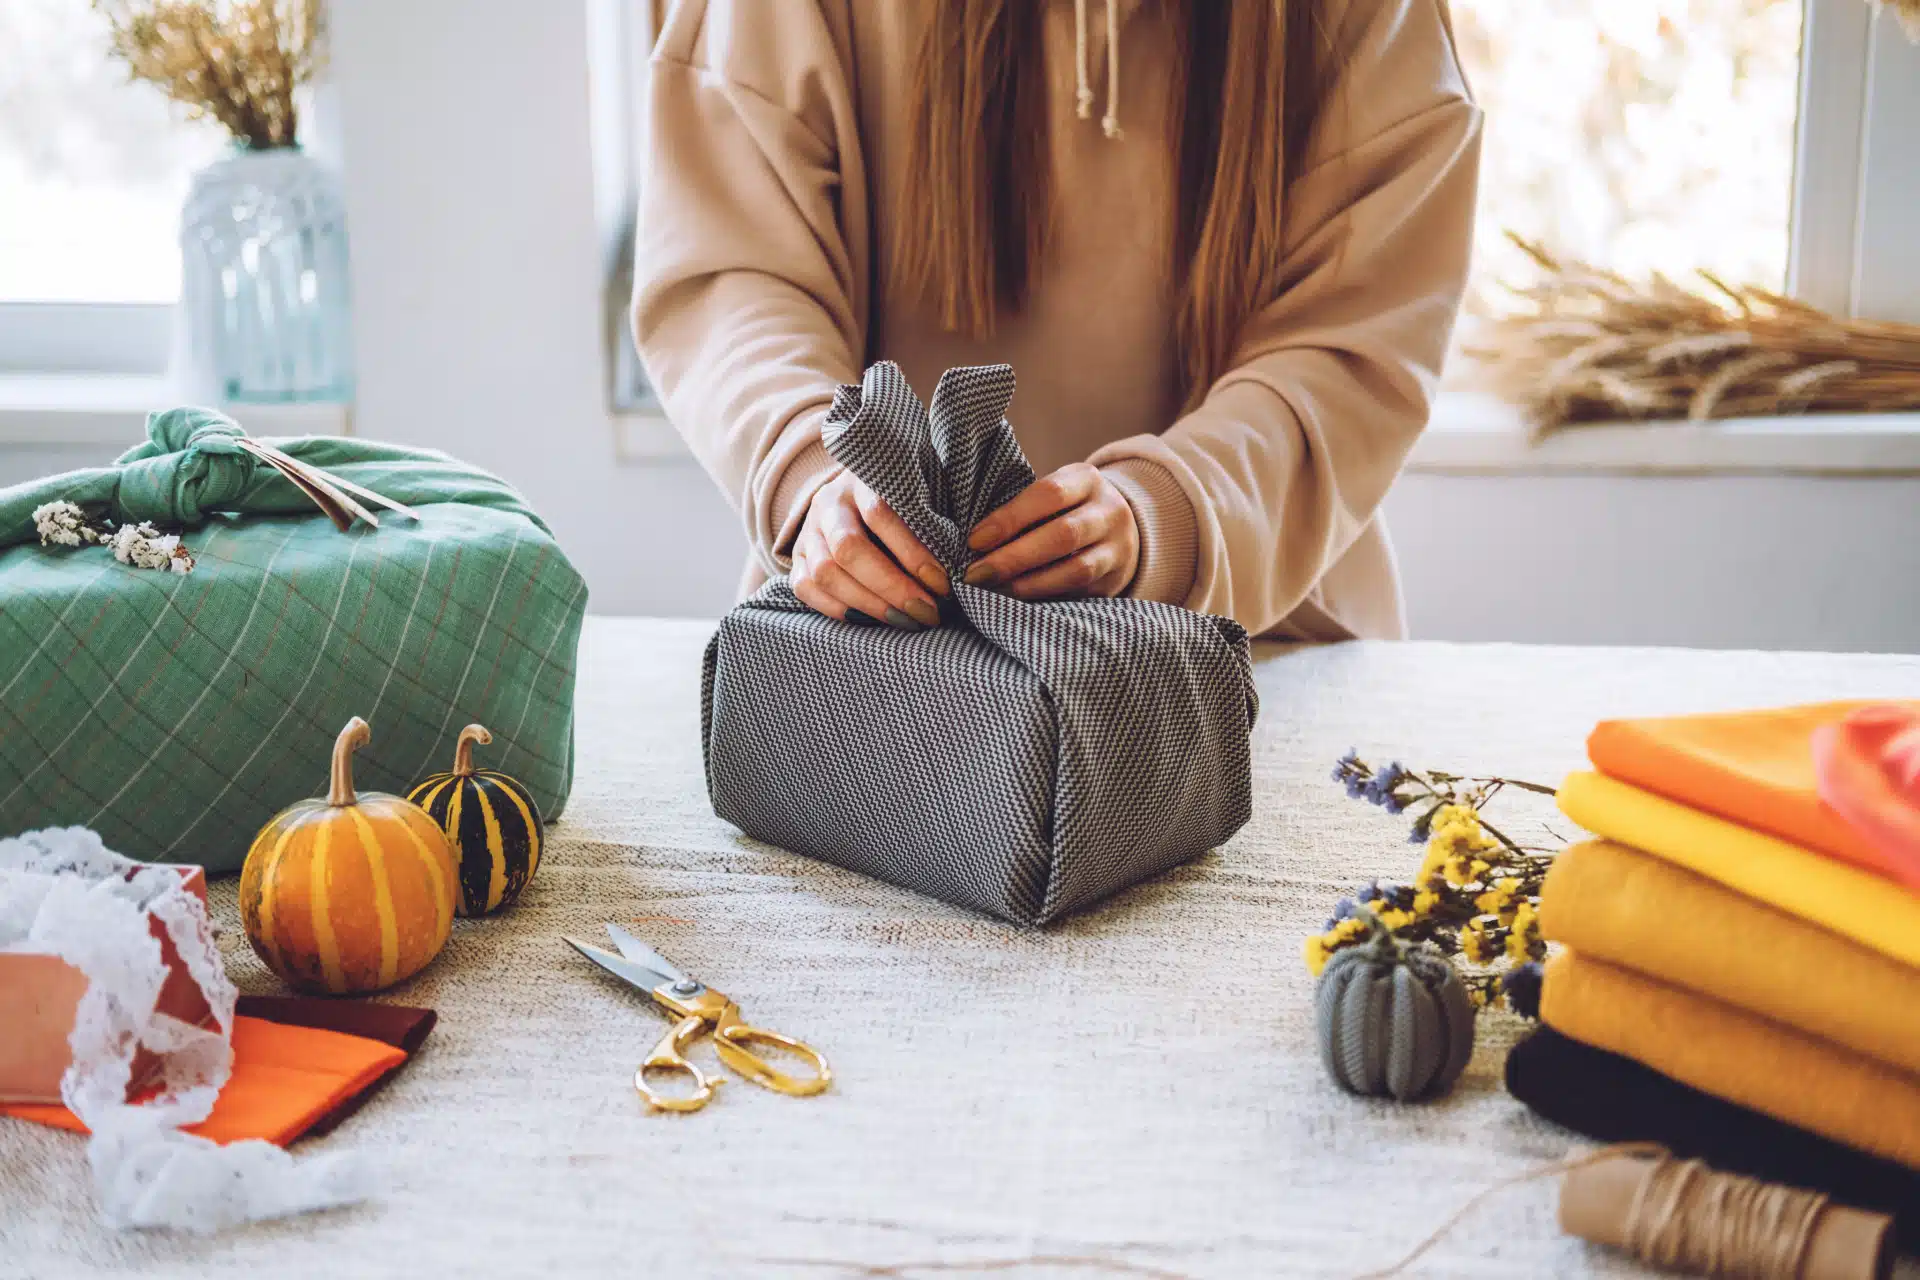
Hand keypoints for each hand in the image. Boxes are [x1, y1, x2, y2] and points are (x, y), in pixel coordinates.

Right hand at [791, 471, 948, 628]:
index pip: (882, 514)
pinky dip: (838, 610)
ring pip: (825, 572)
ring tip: (905, 621)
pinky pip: (805, 588)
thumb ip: (935, 519)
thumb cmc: (905, 499)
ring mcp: (808, 530)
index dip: (913, 553)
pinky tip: (871, 621)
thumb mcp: (923, 493)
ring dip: (869, 604)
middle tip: (927, 612)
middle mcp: (830, 502)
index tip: (943, 584)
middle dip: (891, 587)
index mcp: (862, 479)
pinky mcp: (796, 557)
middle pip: (849, 549)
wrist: (858, 493)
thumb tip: (964, 564)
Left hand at [963, 463, 1139, 599]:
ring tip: (993, 592)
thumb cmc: (1066, 510)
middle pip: (1063, 535)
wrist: (1120, 530)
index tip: (974, 541)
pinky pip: (1080, 593)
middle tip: (976, 575)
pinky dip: (1045, 598)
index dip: (1009, 519)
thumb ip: (1022, 509)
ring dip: (1029, 585)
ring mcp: (1117, 548)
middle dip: (1014, 558)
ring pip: (1076, 570)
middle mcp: (1109, 511)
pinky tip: (1017, 604)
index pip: (1048, 494)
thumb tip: (975, 543)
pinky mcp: (1114, 581)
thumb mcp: (1053, 494)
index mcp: (1086, 480)